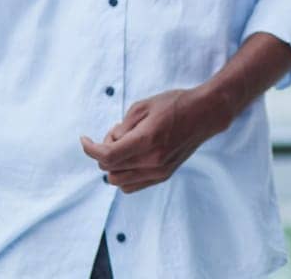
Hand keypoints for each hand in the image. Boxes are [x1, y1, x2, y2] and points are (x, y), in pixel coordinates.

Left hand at [80, 88, 229, 192]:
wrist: (206, 114)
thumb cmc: (176, 104)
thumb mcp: (143, 106)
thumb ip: (122, 127)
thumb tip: (111, 142)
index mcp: (146, 140)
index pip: (106, 156)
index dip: (89, 149)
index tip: (85, 140)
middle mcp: (152, 160)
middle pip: (109, 169)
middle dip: (103, 153)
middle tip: (116, 135)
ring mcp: (159, 171)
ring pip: (118, 181)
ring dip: (113, 166)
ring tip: (126, 146)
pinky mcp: (164, 175)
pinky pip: (131, 186)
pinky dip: (124, 175)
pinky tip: (131, 158)